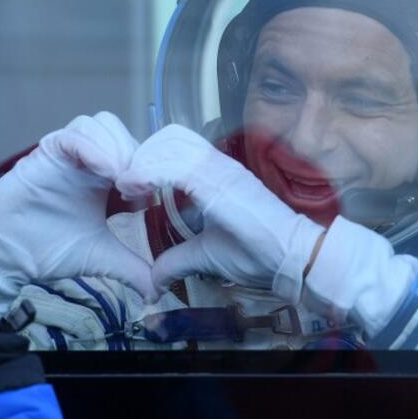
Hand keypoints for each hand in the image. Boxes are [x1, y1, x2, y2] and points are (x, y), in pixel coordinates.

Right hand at [0, 112, 156, 311]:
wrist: (4, 256)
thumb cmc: (45, 250)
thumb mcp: (100, 258)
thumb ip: (131, 269)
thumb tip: (158, 292)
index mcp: (103, 179)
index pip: (136, 151)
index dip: (149, 168)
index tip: (151, 200)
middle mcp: (86, 160)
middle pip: (122, 131)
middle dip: (136, 155)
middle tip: (137, 189)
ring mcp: (66, 155)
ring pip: (100, 125)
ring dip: (116, 148)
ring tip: (120, 182)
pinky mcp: (45, 153)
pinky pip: (73, 135)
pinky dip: (93, 147)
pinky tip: (103, 172)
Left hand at [116, 125, 323, 302]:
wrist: (291, 260)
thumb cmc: (256, 253)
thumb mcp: (204, 255)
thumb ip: (176, 262)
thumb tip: (153, 282)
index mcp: (215, 174)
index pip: (176, 145)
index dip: (149, 158)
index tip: (131, 186)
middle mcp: (217, 164)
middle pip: (169, 136)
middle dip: (142, 155)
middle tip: (126, 184)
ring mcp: (220, 170)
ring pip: (169, 144)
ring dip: (140, 162)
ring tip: (125, 187)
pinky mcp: (220, 182)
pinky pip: (175, 165)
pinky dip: (147, 172)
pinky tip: (133, 189)